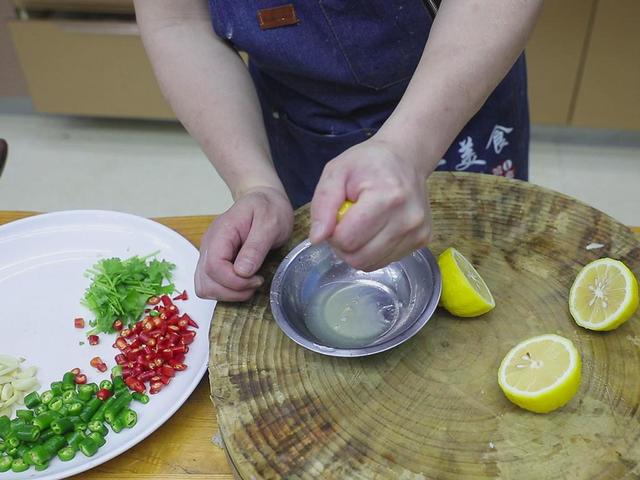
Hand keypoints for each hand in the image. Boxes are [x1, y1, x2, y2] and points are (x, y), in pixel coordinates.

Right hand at [195, 186, 293, 300]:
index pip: (214, 267)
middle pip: (206, 282)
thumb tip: (242, 271)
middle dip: (232, 291)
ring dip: (228, 294)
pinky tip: (244, 283)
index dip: (234, 281)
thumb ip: (256, 246)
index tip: (257, 279)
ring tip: (250, 284)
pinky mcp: (214, 262)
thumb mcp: (270, 223)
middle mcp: (209, 245)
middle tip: (255, 283)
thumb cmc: (268, 208)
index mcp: (221, 233)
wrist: (264, 200)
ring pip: (205, 288)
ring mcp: (209, 255)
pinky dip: (226, 291)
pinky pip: (211, 285)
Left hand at [309, 137, 431, 270]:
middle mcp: (407, 219)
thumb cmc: (368, 163)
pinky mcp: (422, 240)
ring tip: (361, 225)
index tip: (337, 215)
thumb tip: (317, 239)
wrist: (406, 158)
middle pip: (358, 258)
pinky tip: (375, 229)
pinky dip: (373, 251)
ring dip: (357, 250)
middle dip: (343, 245)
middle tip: (346, 223)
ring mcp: (417, 232)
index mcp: (386, 197)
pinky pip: (384, 261)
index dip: (332, 232)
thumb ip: (323, 204)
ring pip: (370, 264)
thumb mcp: (336, 172)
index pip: (346, 239)